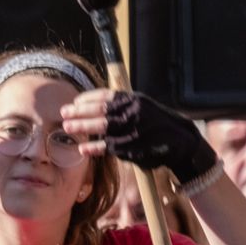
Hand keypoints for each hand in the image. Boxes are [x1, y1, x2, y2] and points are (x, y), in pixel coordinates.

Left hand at [60, 89, 216, 182]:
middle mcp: (134, 113)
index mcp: (135, 100)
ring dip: (83, 126)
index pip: (106, 96)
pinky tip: (83, 149)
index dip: (87, 98)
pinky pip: (110, 147)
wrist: (181, 141)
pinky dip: (95, 148)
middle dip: (79, 111)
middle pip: (101, 110)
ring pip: (103, 127)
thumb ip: (121, 104)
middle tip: (64, 113)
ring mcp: (134, 130)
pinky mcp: (134, 147)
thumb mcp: (142, 106)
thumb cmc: (155, 123)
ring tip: (67, 127)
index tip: (74, 102)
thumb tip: (89, 104)